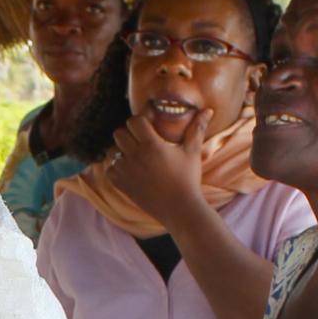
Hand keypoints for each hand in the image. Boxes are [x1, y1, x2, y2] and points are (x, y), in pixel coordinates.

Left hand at [101, 108, 210, 228]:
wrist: (180, 208)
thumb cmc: (188, 178)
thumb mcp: (192, 152)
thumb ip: (196, 128)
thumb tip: (208, 110)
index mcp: (152, 145)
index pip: (134, 121)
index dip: (139, 121)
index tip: (147, 126)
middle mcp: (136, 156)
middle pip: (119, 133)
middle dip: (128, 134)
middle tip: (140, 140)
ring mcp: (127, 172)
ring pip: (112, 151)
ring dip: (120, 151)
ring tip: (135, 155)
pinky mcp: (122, 185)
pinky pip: (109, 170)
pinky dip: (116, 168)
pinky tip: (129, 169)